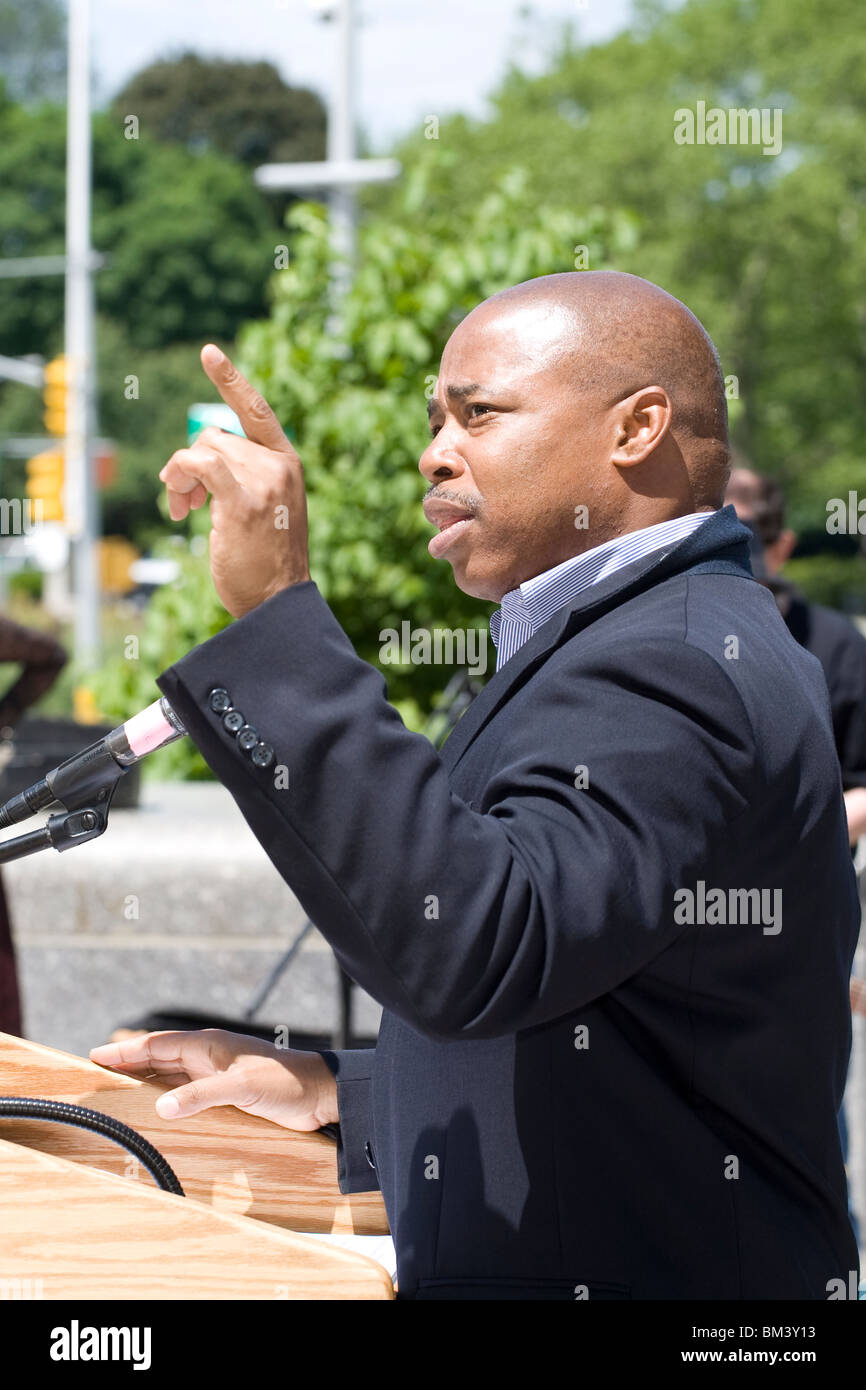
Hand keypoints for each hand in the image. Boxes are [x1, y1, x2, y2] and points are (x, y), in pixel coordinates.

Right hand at [89, 1028, 338, 1129]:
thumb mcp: (241, 1088)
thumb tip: (161, 1108)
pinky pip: (188, 1093)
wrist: (319, 1094)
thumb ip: (201, 1095)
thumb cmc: (284, 1082)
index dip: (126, 1051)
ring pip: (172, 1075)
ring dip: (147, 1081)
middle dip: (130, 1064)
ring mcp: (217, 1074)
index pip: (157, 1046)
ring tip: (120, 1089)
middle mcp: (209, 1056)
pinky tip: (158, 1109)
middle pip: (160, 1059)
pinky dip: (169, 1098)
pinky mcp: (228, 1093)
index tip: (96, 1055)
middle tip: (99, 1072)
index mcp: (208, 1045)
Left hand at [158, 345, 309, 617]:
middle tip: (182, 503)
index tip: (209, 352)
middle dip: (188, 464)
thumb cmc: (265, 562)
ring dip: (179, 478)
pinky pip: (200, 465)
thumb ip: (243, 476)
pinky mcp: (244, 501)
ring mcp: (265, 481)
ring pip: (202, 450)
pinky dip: (181, 477)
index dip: (231, 380)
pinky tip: (182, 508)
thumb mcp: (261, 508)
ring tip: (183, 511)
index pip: (257, 410)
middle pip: (215, 436)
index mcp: (287, 464)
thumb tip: (199, 459)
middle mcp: (280, 465)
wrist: (278, 603)